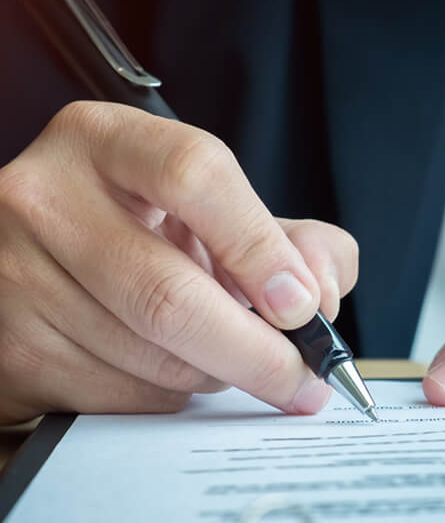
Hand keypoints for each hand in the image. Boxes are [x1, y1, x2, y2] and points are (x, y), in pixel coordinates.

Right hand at [0, 102, 357, 423]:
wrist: (47, 262)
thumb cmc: (145, 229)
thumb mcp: (217, 211)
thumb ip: (291, 238)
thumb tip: (319, 292)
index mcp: (107, 140)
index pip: (194, 175)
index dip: (259, 247)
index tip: (301, 304)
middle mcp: (47, 197)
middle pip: (169, 293)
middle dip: (256, 352)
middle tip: (302, 378)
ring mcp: (16, 274)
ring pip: (150, 357)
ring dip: (215, 374)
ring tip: (229, 357)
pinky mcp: (9, 345)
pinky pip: (117, 396)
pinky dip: (170, 396)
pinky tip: (176, 368)